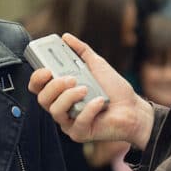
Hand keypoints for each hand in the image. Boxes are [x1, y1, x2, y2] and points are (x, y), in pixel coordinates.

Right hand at [28, 33, 154, 149]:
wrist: (133, 108)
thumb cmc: (114, 90)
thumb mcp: (97, 65)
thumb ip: (81, 51)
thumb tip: (66, 37)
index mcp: (61, 92)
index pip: (38, 87)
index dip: (37, 78)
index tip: (46, 69)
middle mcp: (61, 107)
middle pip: (42, 99)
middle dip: (54, 87)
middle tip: (71, 79)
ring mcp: (69, 122)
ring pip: (55, 111)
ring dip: (69, 97)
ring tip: (86, 89)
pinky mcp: (79, 133)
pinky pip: (77, 122)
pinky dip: (89, 109)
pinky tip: (99, 102)